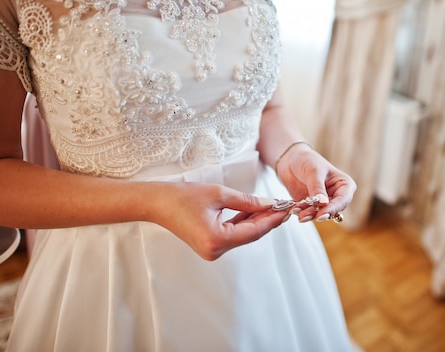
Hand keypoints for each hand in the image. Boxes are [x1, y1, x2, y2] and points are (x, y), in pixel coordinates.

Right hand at [151, 182, 288, 260]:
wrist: (158, 203)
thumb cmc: (183, 197)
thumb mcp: (219, 194)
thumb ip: (247, 201)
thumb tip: (270, 204)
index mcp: (217, 240)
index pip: (254, 231)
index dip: (272, 220)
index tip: (286, 209)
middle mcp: (216, 250)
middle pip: (250, 235)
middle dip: (267, 220)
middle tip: (284, 206)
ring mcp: (212, 251)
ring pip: (243, 235)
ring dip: (257, 220)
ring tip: (274, 206)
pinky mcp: (210, 246)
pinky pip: (233, 234)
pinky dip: (244, 223)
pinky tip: (256, 211)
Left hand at [275, 144, 355, 222]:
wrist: (290, 159)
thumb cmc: (307, 160)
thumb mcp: (314, 172)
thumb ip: (318, 188)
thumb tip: (324, 204)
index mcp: (344, 185)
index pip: (342, 200)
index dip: (333, 208)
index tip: (321, 214)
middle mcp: (336, 195)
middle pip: (331, 210)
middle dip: (318, 213)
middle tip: (305, 216)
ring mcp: (324, 202)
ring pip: (319, 213)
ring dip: (307, 214)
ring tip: (296, 211)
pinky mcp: (312, 206)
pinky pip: (308, 212)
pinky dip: (301, 212)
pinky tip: (293, 209)